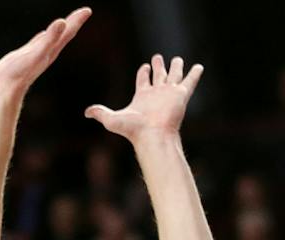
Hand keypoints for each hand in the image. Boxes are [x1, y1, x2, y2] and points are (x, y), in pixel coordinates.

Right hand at [0, 7, 91, 92]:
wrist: (4, 89)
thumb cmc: (19, 73)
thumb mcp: (36, 52)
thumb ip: (50, 38)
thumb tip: (62, 22)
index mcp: (51, 50)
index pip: (68, 32)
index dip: (77, 20)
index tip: (87, 10)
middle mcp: (47, 52)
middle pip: (64, 34)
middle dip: (73, 22)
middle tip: (84, 12)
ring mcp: (36, 54)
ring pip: (51, 39)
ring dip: (59, 30)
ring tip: (64, 23)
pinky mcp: (25, 56)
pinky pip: (37, 43)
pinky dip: (42, 37)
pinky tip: (42, 35)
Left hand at [86, 54, 203, 140]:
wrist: (153, 136)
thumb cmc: (134, 130)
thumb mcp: (112, 119)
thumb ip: (100, 113)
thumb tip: (86, 112)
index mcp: (143, 96)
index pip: (143, 80)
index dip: (143, 72)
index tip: (144, 67)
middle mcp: (157, 93)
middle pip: (158, 75)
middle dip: (158, 66)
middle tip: (157, 58)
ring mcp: (170, 93)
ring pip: (174, 75)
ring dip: (175, 67)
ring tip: (177, 59)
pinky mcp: (181, 95)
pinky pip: (190, 81)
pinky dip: (194, 74)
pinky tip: (198, 67)